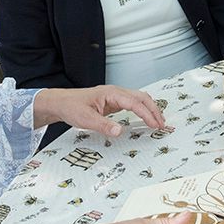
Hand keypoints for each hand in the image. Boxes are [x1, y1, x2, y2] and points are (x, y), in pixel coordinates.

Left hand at [33, 85, 165, 134]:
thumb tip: (120, 131)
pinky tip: (145, 117)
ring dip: (150, 109)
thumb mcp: (86, 119)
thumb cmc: (71, 107)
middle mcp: (116, 92)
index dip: (147, 114)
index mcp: (111, 93)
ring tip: (158, 122)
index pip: (135, 103)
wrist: (60, 102)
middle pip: (142, 98)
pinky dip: (142, 110)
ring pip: (139, 99)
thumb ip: (104, 125)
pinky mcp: (113, 101)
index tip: (155, 125)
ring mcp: (115, 96)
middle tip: (162, 124)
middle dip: (154, 110)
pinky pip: (133, 103)